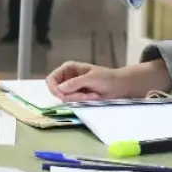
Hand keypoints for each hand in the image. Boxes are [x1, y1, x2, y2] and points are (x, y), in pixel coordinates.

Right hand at [46, 60, 168, 101]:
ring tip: (92, 95)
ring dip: (78, 99)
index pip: (51, 79)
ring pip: (65, 99)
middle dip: (71, 95)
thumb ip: (75, 83)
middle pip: (57, 91)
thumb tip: (60, 89)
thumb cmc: (107, 78)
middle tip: (86, 95)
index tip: (63, 95)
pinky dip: (81, 102)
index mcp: (68, 68)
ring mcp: (72, 88)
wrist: (120, 86)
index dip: (54, 89)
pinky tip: (92, 97)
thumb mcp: (91, 78)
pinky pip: (72, 103)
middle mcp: (67, 78)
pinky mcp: (77, 97)